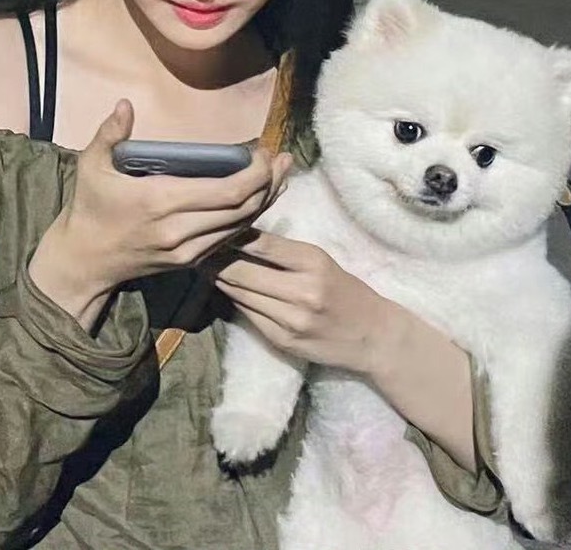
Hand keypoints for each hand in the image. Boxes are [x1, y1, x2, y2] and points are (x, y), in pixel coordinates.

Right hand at [28, 100, 292, 323]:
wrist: (85, 261)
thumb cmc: (90, 207)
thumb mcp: (91, 166)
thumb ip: (109, 133)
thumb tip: (125, 103)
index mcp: (161, 202)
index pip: (227, 192)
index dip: (255, 174)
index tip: (264, 152)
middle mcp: (180, 229)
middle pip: (243, 209)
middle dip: (269, 183)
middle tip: (283, 159)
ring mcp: (188, 250)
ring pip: (241, 226)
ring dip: (266, 201)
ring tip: (281, 174)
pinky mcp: (190, 261)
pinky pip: (229, 239)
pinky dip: (249, 218)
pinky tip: (260, 199)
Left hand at [207, 230, 390, 372]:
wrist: (373, 336)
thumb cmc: (344, 290)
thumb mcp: (320, 261)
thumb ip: (283, 251)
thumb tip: (238, 237)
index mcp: (313, 262)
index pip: (260, 244)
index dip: (231, 236)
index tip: (213, 227)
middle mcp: (301, 291)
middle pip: (242, 272)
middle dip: (215, 259)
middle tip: (197, 247)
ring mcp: (290, 320)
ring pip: (239, 294)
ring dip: (218, 280)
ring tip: (203, 265)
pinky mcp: (282, 342)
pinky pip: (248, 315)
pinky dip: (235, 300)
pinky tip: (225, 289)